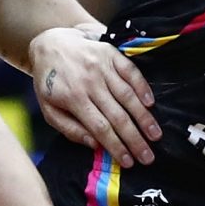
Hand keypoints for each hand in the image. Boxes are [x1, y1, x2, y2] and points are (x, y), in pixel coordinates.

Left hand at [31, 28, 159, 165]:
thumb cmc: (49, 82)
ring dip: (144, 117)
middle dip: (135, 139)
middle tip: (148, 157)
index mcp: (73, 98)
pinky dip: (143, 88)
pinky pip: (131, 72)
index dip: (116, 146)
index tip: (129, 161)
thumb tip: (95, 144)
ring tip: (155, 135)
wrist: (50, 44)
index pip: (100, 127)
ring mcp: (102, 66)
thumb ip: (69, 129)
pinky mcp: (111, 54)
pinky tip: (151, 104)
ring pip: (128, 96)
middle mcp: (90, 82)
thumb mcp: (49, 109)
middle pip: (117, 116)